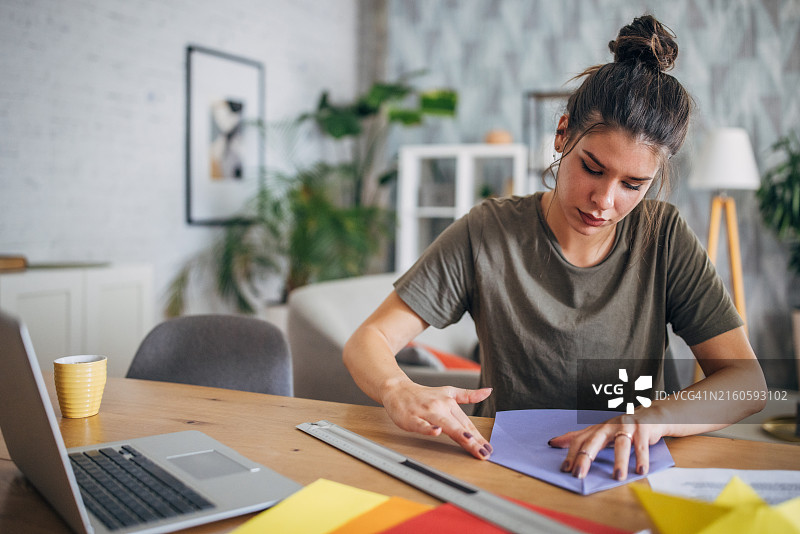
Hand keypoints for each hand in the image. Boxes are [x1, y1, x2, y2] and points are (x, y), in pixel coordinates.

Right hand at [380, 379, 493, 459]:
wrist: (398, 389)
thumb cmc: (424, 395)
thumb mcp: (449, 392)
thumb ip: (468, 395)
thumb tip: (489, 391)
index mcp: (450, 404)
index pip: (467, 423)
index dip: (479, 437)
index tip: (488, 449)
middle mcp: (440, 407)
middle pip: (459, 426)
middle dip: (472, 440)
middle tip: (483, 452)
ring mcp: (426, 412)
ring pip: (443, 424)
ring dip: (456, 432)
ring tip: (469, 441)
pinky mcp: (411, 418)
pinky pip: (420, 424)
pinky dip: (428, 428)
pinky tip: (436, 431)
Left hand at [547, 413, 665, 479]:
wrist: (648, 416)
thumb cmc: (620, 428)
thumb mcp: (598, 432)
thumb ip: (577, 438)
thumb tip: (552, 442)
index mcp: (597, 430)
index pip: (579, 440)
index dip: (571, 454)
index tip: (565, 469)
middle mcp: (609, 427)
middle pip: (594, 441)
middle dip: (585, 457)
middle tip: (579, 474)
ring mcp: (626, 427)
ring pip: (621, 443)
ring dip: (619, 461)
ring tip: (617, 477)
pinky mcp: (643, 430)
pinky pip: (641, 446)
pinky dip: (641, 458)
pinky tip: (640, 470)